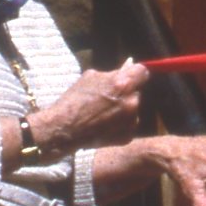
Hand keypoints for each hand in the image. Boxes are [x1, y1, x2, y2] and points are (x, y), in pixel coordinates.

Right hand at [32, 59, 147, 156]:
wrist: (63, 129)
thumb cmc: (73, 100)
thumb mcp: (90, 78)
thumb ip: (111, 74)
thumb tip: (125, 69)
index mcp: (123, 84)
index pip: (142, 72)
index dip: (135, 73)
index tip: (130, 76)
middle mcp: (131, 101)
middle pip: (136, 92)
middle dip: (125, 94)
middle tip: (109, 99)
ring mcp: (131, 120)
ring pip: (132, 110)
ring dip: (123, 110)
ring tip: (103, 115)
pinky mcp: (128, 135)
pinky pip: (128, 125)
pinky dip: (119, 125)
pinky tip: (103, 126)